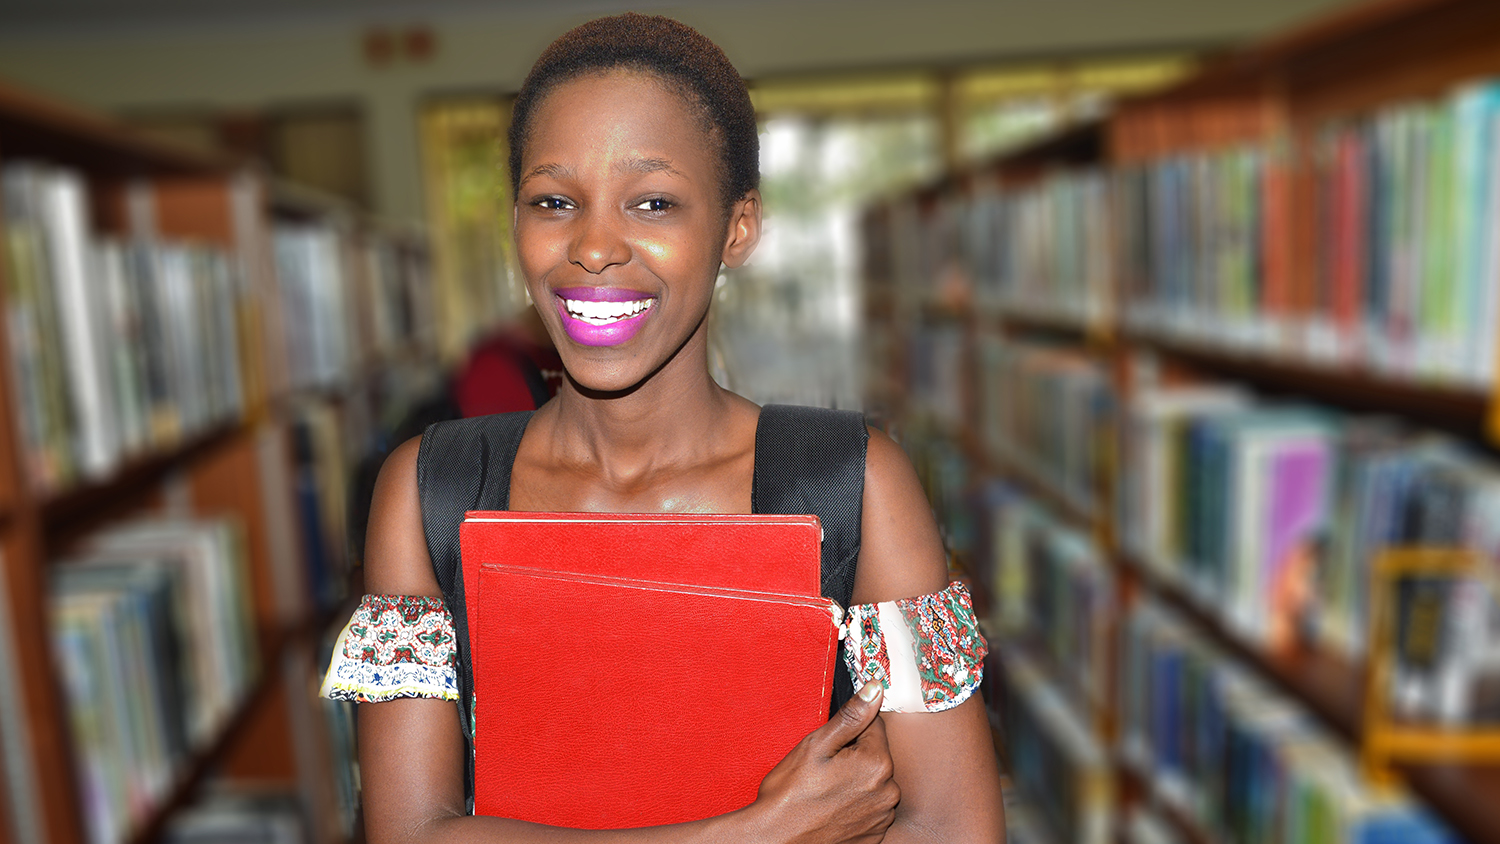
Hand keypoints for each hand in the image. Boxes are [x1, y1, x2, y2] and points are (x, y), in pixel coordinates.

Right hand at [750, 681, 899, 843]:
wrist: (776, 840)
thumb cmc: (790, 796)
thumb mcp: (816, 745)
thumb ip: (852, 716)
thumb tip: (875, 689)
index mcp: (877, 763)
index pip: (875, 726)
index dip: (849, 731)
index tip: (830, 745)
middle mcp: (888, 791)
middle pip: (875, 756)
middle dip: (854, 756)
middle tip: (823, 769)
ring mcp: (882, 816)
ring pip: (873, 782)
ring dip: (856, 781)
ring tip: (826, 791)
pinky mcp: (875, 834)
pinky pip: (871, 807)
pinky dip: (856, 804)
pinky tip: (833, 807)